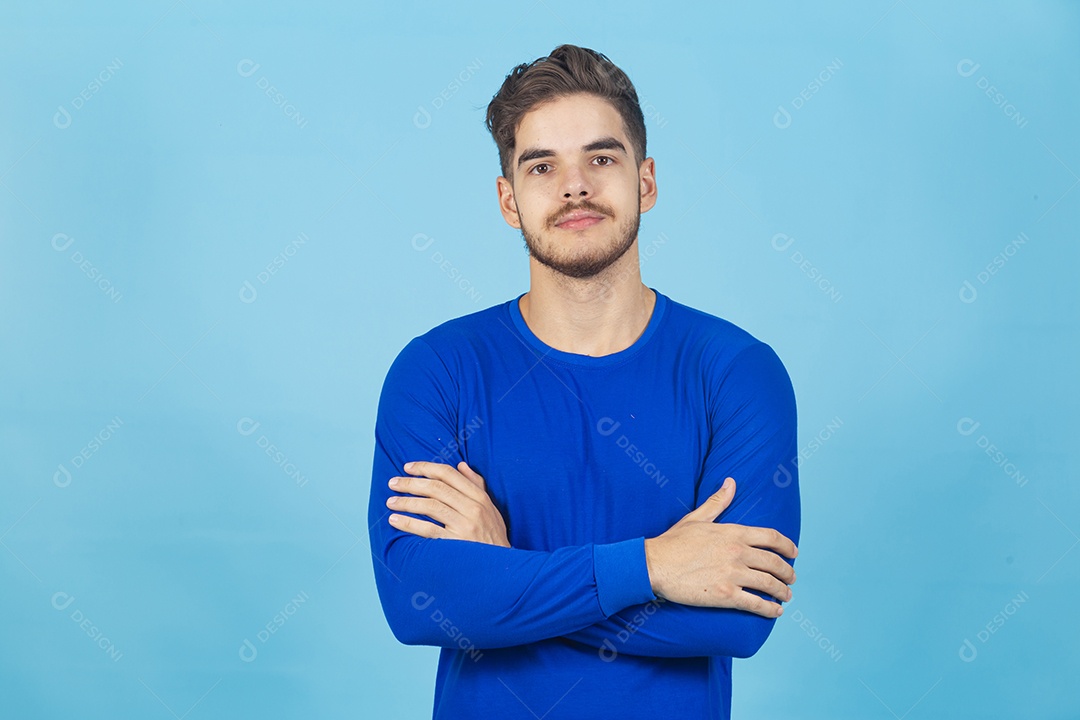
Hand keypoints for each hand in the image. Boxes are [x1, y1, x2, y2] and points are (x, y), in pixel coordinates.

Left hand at [386, 461, 509, 546]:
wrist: (502, 568)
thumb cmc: (493, 537)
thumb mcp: (491, 509)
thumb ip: (477, 486)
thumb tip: (461, 465)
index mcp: (480, 498)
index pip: (449, 475)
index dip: (426, 467)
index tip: (408, 467)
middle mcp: (473, 509)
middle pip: (436, 488)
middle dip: (411, 483)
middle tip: (393, 483)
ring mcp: (465, 526)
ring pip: (430, 506)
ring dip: (407, 502)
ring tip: (391, 502)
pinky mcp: (456, 543)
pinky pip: (428, 530)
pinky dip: (409, 523)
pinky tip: (395, 520)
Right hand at [643, 477, 797, 616]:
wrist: (653, 565)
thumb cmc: (673, 542)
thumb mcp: (696, 518)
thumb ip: (718, 502)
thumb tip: (731, 483)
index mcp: (733, 533)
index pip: (771, 537)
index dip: (787, 546)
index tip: (794, 553)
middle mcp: (737, 552)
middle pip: (775, 562)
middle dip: (788, 572)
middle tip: (791, 579)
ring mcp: (733, 574)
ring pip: (769, 584)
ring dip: (782, 591)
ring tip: (786, 595)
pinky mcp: (725, 595)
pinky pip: (756, 603)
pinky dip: (770, 609)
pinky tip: (776, 611)